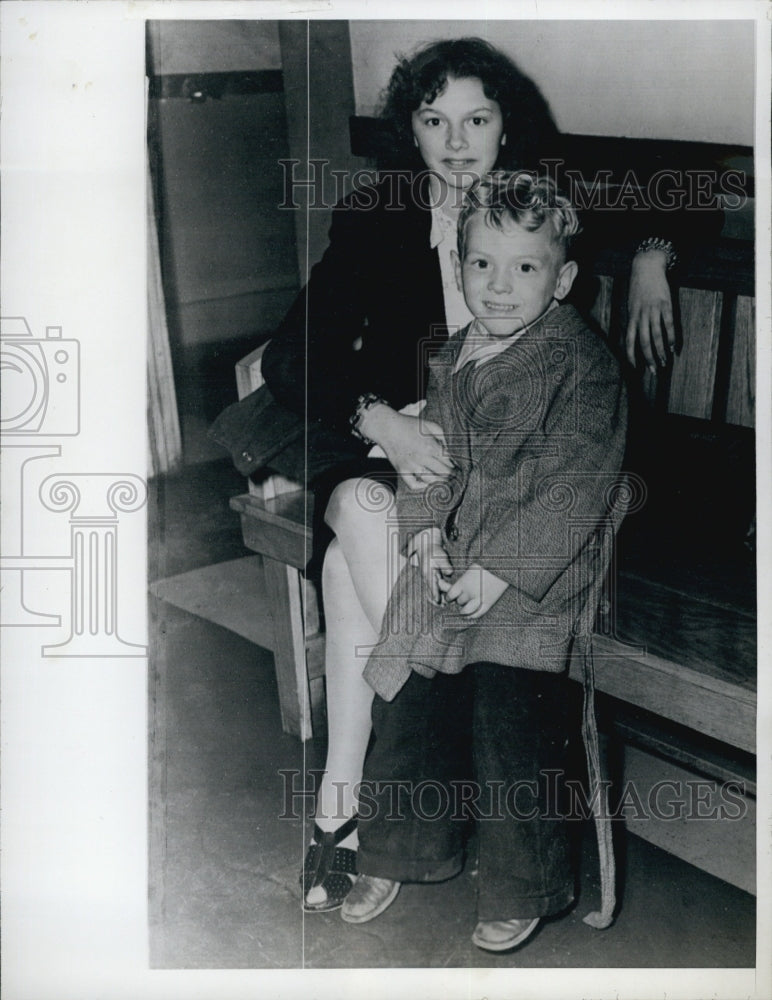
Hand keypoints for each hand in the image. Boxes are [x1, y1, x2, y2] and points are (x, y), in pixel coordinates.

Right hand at [361, 405, 454, 489]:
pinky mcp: (401, 470)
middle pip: (443, 472)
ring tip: (444, 480)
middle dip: (451, 475)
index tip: (459, 468)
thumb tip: (451, 451)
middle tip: (455, 476)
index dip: (455, 465)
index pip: (449, 461)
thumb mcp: (430, 425)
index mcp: (430, 446)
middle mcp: (422, 458)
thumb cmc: (409, 424)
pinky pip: (413, 484)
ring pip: (430, 480)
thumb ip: (443, 437)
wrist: (387, 428)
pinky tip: (426, 482)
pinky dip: (421, 486)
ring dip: (440, 481)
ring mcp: (411, 466)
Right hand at [410, 527, 453, 603]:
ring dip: (436, 599)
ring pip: (430, 592)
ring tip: (444, 605)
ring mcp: (428, 579)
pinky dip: (435, 596)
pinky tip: (441, 601)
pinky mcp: (430, 580)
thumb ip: (445, 565)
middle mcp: (427, 578)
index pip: (431, 584)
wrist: (427, 549)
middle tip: (444, 605)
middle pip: (430, 591)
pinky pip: (431, 590)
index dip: (435, 593)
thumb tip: (449, 573)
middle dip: (436, 599)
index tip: (438, 600)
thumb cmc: (434, 552)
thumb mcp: (441, 556)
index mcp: (428, 572)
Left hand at [441, 563, 508, 618]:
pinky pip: (478, 614)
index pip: (450, 595)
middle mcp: (470, 592)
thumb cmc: (487, 564)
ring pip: (466, 610)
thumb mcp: (471, 568)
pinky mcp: (489, 603)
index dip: (449, 597)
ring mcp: (479, 599)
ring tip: (463, 609)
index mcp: (464, 582)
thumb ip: (463, 579)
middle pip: (459, 602)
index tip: (449, 597)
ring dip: (464, 609)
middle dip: (459, 600)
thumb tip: (454, 588)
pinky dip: (472, 616)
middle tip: (461, 599)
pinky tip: (469, 616)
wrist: (503, 566)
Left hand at [625, 250, 675, 370]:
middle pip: (644, 342)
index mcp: (631, 316)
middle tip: (655, 370)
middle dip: (649, 358)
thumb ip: (634, 320)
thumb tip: (636, 336)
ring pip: (657, 336)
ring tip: (666, 361)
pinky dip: (672, 337)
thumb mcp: (631, 305)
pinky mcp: (665, 304)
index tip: (636, 367)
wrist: (647, 267)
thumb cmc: (638, 287)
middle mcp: (641, 315)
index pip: (629, 340)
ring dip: (661, 351)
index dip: (631, 355)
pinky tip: (674, 346)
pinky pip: (669, 325)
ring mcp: (653, 310)